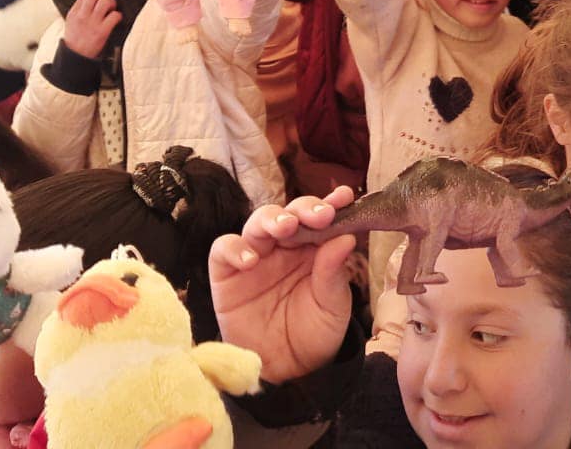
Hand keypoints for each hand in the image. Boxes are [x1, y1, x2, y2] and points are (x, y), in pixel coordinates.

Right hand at [62, 0, 119, 58]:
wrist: (76, 56)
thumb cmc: (76, 38)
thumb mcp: (71, 21)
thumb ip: (80, 9)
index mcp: (74, 12)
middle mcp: (82, 15)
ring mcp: (92, 23)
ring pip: (105, 2)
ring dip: (112, 3)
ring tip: (112, 8)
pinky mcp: (102, 32)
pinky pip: (114, 16)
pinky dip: (118, 16)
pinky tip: (117, 18)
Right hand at [209, 188, 357, 383]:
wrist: (286, 372)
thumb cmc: (314, 334)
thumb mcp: (332, 307)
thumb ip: (333, 273)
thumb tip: (346, 237)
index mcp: (314, 248)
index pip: (320, 218)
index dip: (331, 204)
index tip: (345, 197)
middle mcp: (284, 247)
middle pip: (289, 213)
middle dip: (303, 208)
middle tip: (319, 215)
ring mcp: (255, 257)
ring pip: (257, 223)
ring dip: (271, 219)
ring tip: (285, 227)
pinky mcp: (227, 274)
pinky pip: (223, 250)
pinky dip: (234, 248)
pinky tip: (250, 260)